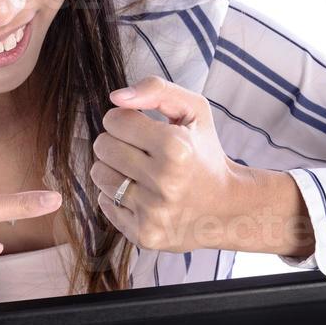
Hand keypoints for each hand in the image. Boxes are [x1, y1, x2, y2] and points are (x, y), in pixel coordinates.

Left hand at [90, 75, 238, 252]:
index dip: (124, 120)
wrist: (227, 208)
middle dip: (116, 143)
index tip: (141, 128)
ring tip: (139, 172)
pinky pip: (104, 203)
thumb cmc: (205, 153)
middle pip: (102, 147)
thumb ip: (156, 89)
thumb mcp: (194, 110)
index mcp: (176, 147)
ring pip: (98, 175)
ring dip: (114, 169)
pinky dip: (118, 196)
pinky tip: (142, 195)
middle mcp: (165, 182)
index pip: (114, 120)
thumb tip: (116, 98)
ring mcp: (153, 212)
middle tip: (140, 151)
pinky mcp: (144, 234)